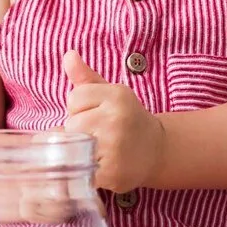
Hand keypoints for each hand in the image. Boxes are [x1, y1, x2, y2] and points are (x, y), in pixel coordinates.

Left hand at [62, 50, 164, 193]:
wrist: (157, 151)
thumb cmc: (127, 119)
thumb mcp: (110, 94)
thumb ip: (86, 77)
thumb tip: (68, 54)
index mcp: (116, 95)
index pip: (74, 98)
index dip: (80, 109)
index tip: (97, 115)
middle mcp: (116, 118)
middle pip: (71, 123)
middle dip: (79, 130)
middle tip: (100, 135)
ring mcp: (114, 146)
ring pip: (73, 145)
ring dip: (80, 150)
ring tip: (100, 150)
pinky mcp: (111, 171)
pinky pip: (79, 169)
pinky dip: (84, 170)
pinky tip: (100, 165)